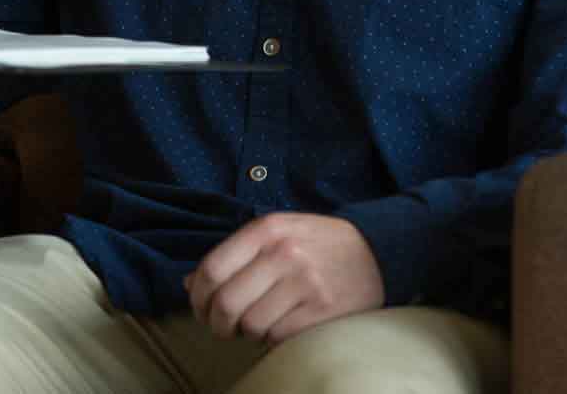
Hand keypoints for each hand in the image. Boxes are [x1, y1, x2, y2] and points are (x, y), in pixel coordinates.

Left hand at [184, 213, 384, 342]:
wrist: (376, 251)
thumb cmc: (317, 244)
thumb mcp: (277, 233)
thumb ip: (234, 254)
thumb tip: (190, 285)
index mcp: (267, 229)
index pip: (211, 269)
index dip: (198, 298)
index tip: (201, 309)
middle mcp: (284, 253)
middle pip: (226, 303)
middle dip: (217, 323)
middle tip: (224, 327)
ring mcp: (305, 283)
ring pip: (251, 325)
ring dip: (249, 331)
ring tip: (261, 321)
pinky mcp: (322, 311)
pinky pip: (277, 337)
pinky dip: (274, 337)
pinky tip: (284, 324)